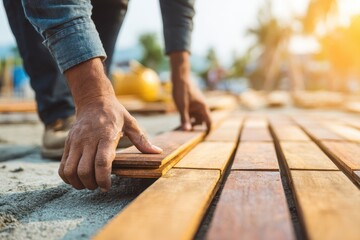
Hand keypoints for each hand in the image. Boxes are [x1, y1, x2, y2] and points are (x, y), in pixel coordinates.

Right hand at [59, 59, 161, 191]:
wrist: (93, 100)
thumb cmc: (115, 113)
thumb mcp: (131, 123)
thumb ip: (142, 140)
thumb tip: (157, 152)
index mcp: (105, 135)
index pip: (101, 162)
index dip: (104, 178)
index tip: (108, 186)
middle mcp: (88, 139)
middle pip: (84, 171)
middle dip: (92, 184)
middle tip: (100, 185)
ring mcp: (75, 142)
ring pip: (70, 171)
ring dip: (79, 183)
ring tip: (89, 183)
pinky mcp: (67, 144)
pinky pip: (62, 167)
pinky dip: (68, 178)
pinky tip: (79, 178)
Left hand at [170, 52, 210, 131]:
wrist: (180, 78)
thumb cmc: (181, 91)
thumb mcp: (182, 107)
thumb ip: (185, 119)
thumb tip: (187, 131)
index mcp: (203, 107)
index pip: (209, 122)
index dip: (208, 130)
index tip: (204, 138)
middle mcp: (202, 106)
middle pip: (202, 120)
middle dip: (197, 127)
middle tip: (188, 133)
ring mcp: (197, 104)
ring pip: (196, 116)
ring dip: (191, 121)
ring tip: (183, 126)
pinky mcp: (192, 102)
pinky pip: (192, 112)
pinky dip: (188, 116)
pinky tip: (181, 119)